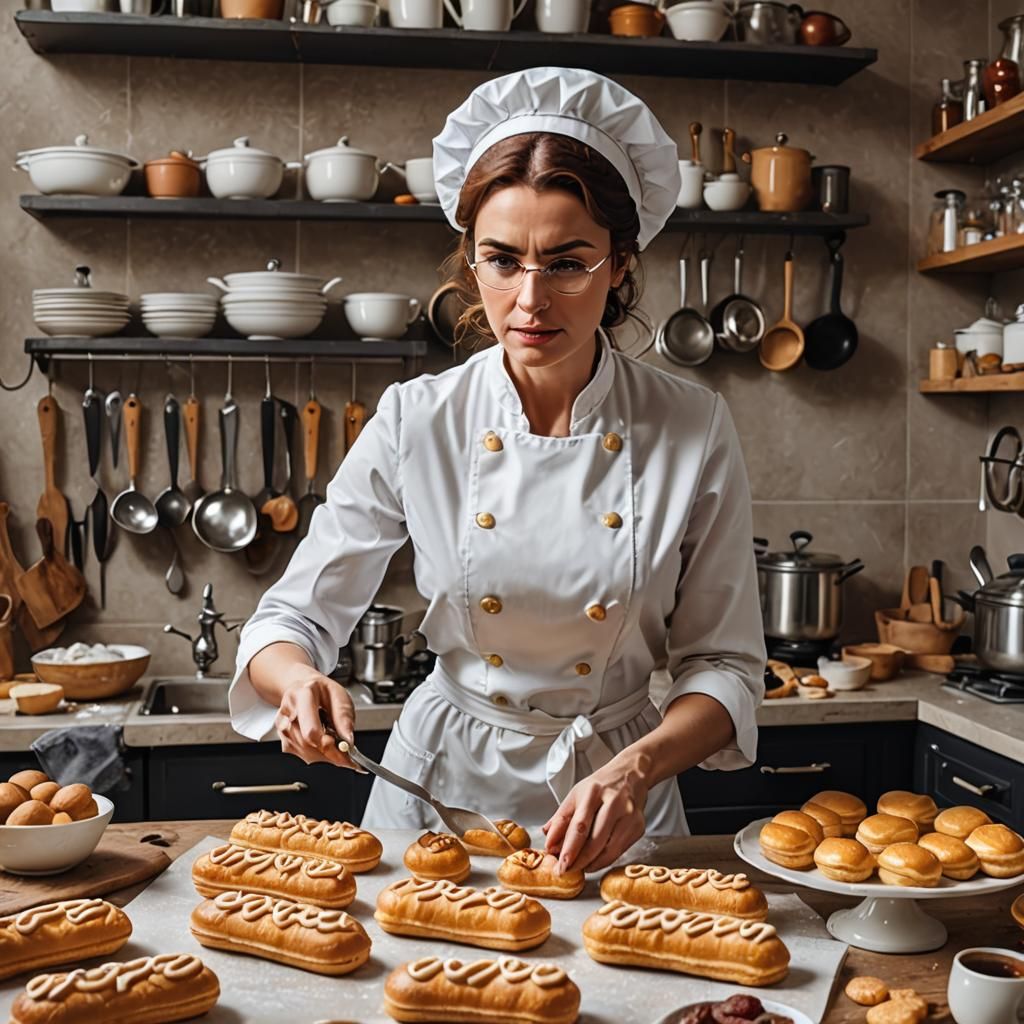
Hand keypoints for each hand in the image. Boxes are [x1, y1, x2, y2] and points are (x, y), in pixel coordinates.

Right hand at [275, 666, 357, 770]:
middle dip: (328, 751)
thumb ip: (344, 717)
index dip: (326, 744)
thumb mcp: (340, 695)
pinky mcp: (283, 739)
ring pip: (303, 752)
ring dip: (323, 754)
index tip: (342, 751)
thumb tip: (347, 740)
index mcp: (302, 696)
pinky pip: (300, 755)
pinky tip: (321, 743)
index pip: (310, 730)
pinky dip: (316, 755)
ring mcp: (282, 727)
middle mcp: (287, 712)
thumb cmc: (322, 691)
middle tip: (344, 751)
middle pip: (307, 744)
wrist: (303, 689)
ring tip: (332, 739)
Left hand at [541, 753, 649, 873]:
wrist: (631, 775)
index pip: (580, 825)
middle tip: (565, 871)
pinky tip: (594, 861)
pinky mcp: (639, 827)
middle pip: (596, 840)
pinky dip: (604, 860)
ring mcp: (629, 815)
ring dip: (591, 863)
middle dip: (579, 861)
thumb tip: (549, 842)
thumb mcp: (576, 795)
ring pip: (609, 850)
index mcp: (594, 792)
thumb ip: (561, 818)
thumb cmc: (600, 787)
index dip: (569, 848)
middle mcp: (614, 803)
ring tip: (578, 867)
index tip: (559, 864)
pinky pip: (619, 851)